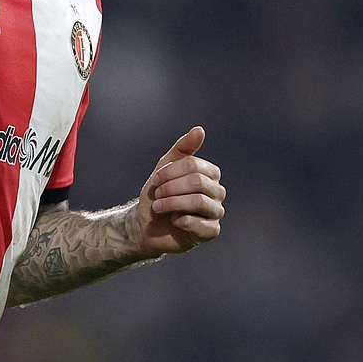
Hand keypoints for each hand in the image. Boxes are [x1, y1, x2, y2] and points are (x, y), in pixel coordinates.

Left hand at [134, 126, 224, 255]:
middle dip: (170, 188)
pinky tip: (173, 220)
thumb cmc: (158, 194)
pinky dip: (182, 220)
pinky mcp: (211, 231)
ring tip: (159, 207)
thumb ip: (182, 149)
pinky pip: (202, 225)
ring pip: (199, 202)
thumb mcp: (165, 168)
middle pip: (198, 182)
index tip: (155, 180)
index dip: (170, 172)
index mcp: (209, 174)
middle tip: (157, 195)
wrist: (145, 224)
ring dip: (172, 203)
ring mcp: (216, 212)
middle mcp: (217, 192)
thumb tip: (200, 130)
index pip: (194, 166)